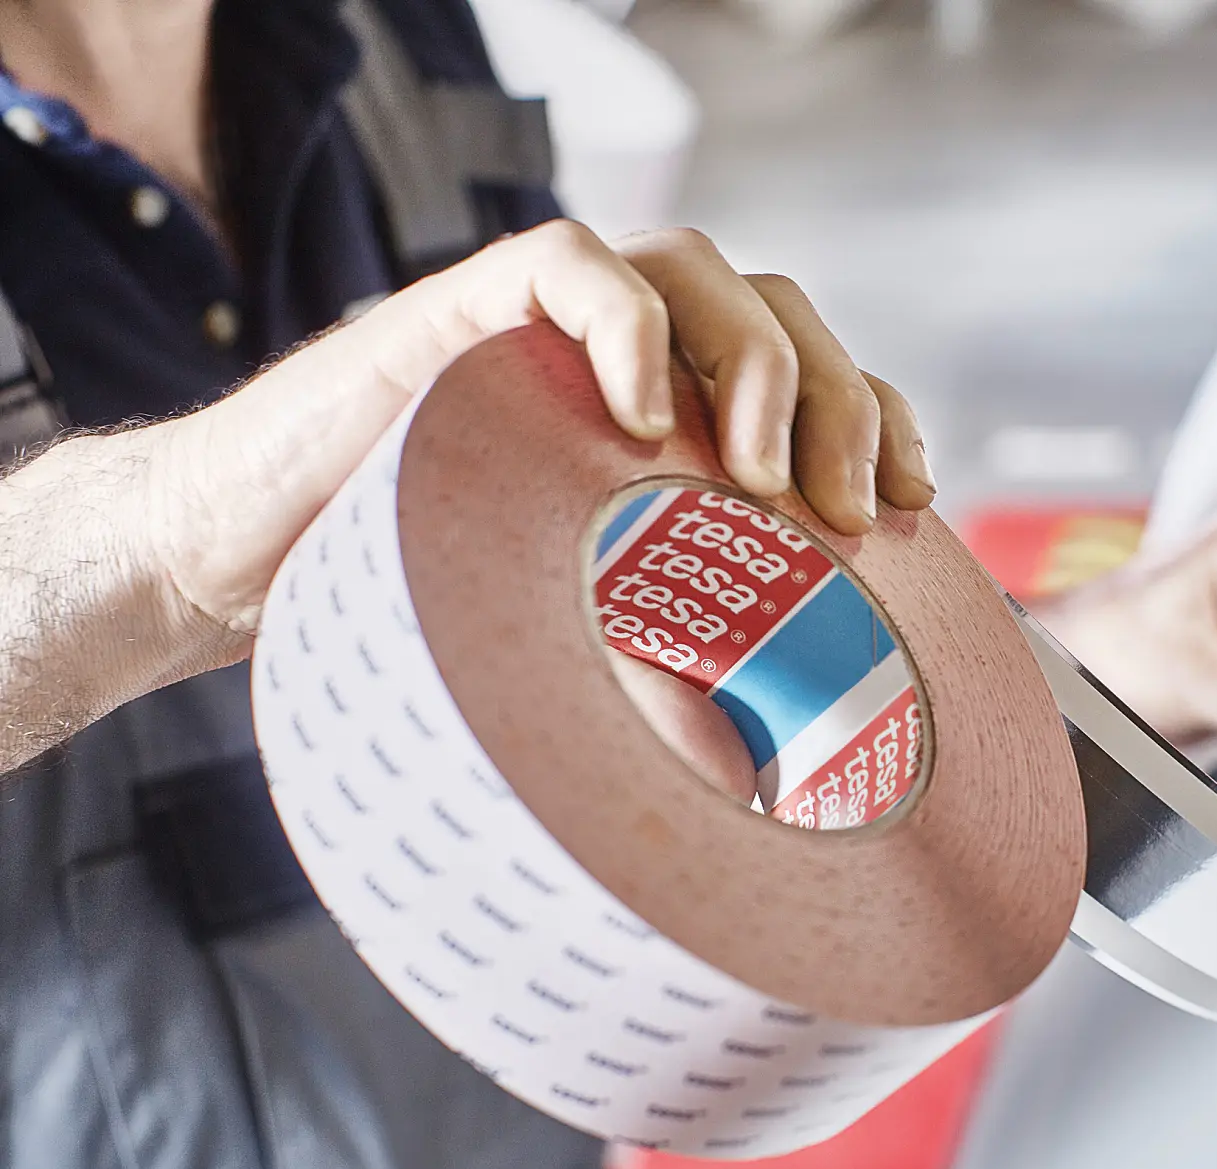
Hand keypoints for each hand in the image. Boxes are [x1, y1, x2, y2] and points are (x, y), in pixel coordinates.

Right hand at [142, 221, 934, 649]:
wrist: (244, 569)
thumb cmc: (419, 616)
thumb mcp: (585, 647)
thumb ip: (674, 665)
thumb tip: (781, 796)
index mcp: (676, 428)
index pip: (817, 379)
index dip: (881, 421)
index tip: (910, 506)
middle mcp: (627, 361)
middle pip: (782, 317)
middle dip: (839, 404)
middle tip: (843, 513)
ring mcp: (552, 328)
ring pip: (698, 270)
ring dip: (759, 363)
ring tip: (758, 478)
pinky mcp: (467, 309)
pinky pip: (572, 265)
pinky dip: (628, 325)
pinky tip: (645, 419)